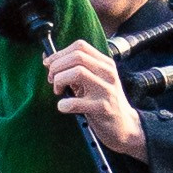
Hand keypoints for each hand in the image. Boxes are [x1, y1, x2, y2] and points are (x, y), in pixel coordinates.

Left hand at [46, 41, 147, 161]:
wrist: (124, 125)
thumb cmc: (103, 102)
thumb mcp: (94, 81)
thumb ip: (75, 69)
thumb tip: (48, 59)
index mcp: (105, 64)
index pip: (80, 46)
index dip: (59, 54)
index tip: (49, 65)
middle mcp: (108, 73)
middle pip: (77, 56)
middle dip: (57, 67)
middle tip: (52, 80)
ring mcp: (106, 90)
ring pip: (77, 72)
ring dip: (59, 80)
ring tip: (59, 91)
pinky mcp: (103, 108)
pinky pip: (76, 102)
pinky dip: (63, 104)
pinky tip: (63, 106)